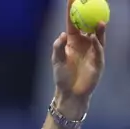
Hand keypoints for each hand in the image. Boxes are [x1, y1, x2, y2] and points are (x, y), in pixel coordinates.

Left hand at [52, 0, 105, 117]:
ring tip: (99, 20)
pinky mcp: (98, 61)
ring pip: (98, 36)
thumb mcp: (56, 60)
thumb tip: (63, 35)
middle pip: (88, 26)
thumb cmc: (61, 77)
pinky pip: (99, 50)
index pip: (73, 23)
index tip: (72, 0)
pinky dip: (97, 43)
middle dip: (89, 14)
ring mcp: (92, 51)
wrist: (70, 92)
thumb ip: (58, 47)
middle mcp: (84, 44)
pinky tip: (94, 36)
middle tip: (90, 3)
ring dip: (99, 28)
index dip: (72, 12)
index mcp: (72, 42)